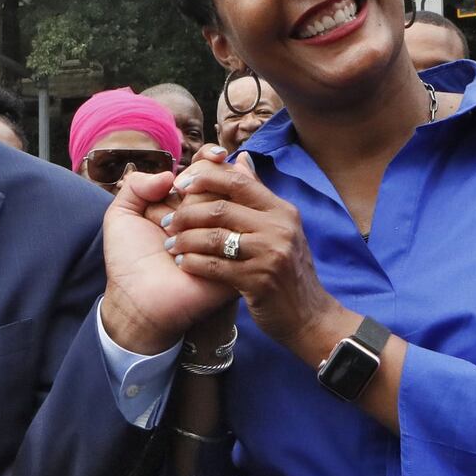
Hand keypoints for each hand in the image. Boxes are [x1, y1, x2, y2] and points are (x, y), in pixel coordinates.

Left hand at [100, 147, 238, 354]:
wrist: (134, 301)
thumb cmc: (128, 259)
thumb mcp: (121, 214)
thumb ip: (137, 184)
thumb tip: (169, 174)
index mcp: (189, 203)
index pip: (211, 170)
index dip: (209, 162)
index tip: (198, 166)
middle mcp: (209, 218)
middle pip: (219, 186)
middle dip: (189, 196)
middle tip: (167, 218)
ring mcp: (223, 242)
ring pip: (224, 211)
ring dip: (188, 223)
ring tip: (167, 246)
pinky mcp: (232, 267)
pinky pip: (224, 243)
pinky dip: (195, 248)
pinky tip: (179, 263)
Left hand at [162, 153, 343, 360]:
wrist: (308, 316)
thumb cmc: (287, 270)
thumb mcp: (280, 227)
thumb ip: (256, 193)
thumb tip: (239, 158)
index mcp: (281, 210)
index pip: (238, 181)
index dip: (205, 178)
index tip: (180, 184)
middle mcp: (278, 228)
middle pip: (221, 208)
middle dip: (187, 212)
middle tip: (167, 220)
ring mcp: (271, 254)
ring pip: (215, 236)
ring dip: (186, 239)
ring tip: (170, 243)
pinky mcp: (259, 281)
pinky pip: (216, 266)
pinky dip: (194, 263)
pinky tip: (183, 264)